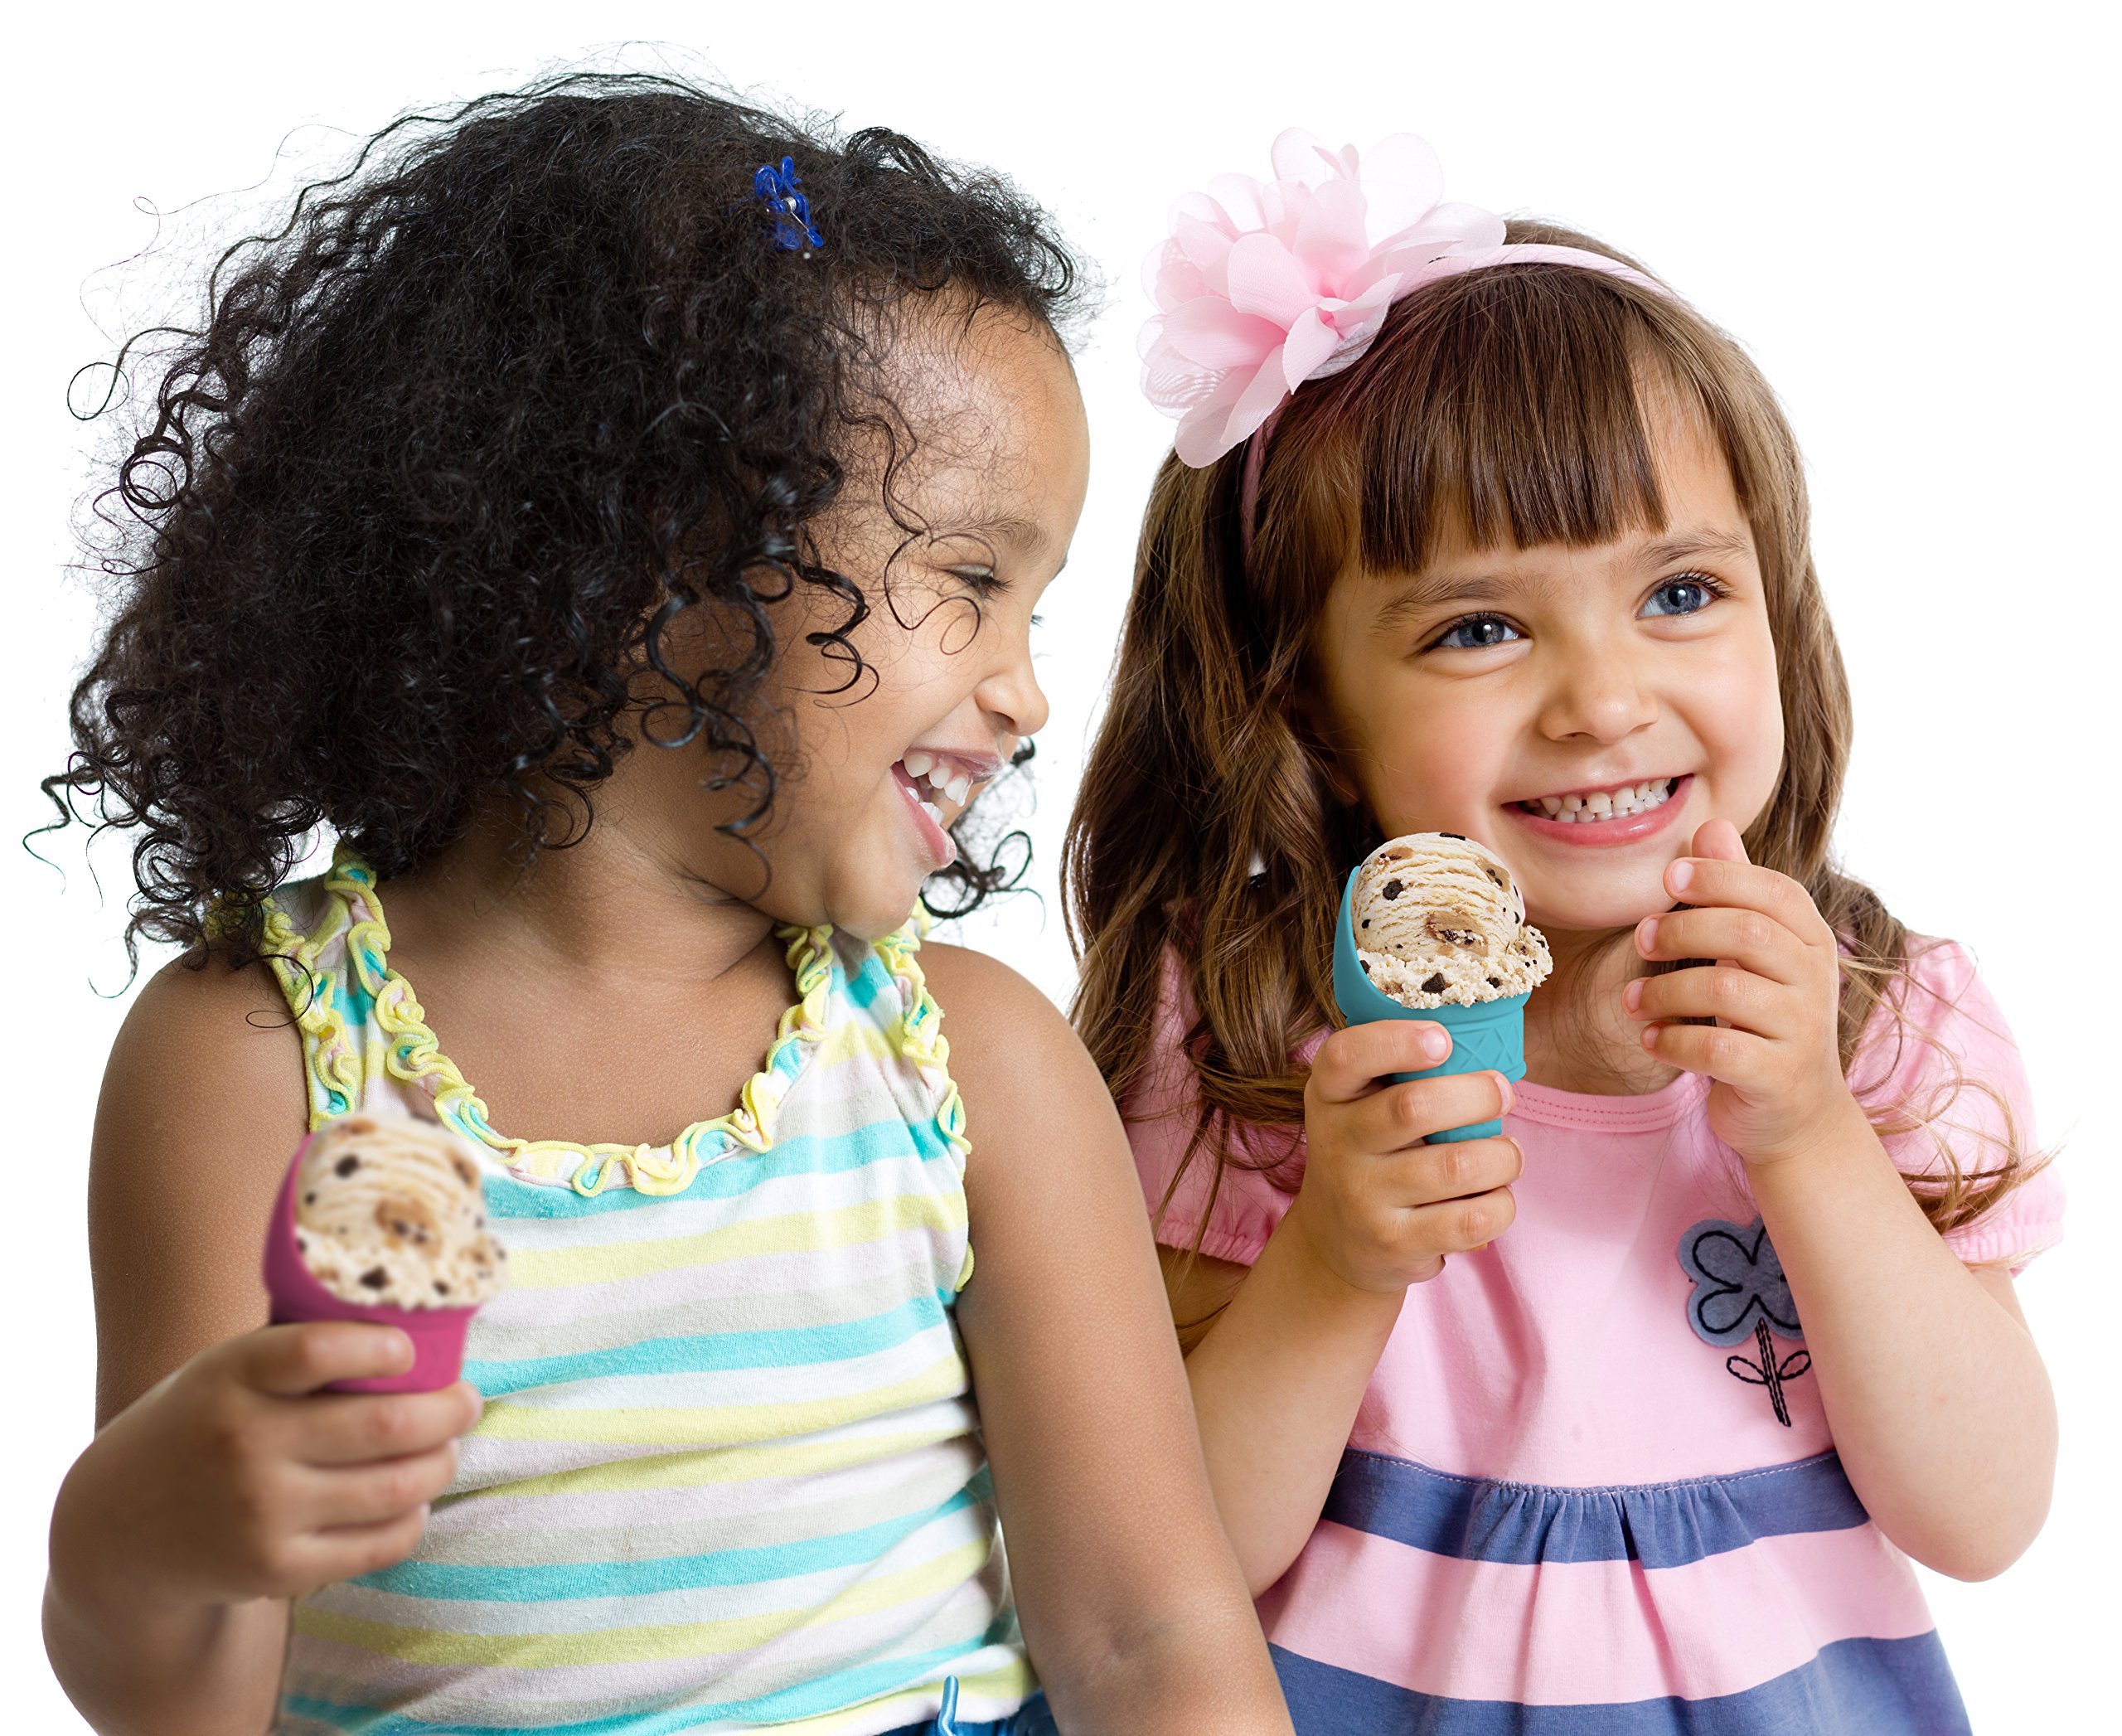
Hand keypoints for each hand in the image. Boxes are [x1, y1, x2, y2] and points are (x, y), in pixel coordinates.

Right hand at [52, 1322, 481, 1612]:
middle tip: (467, 1400)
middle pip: (386, 1424)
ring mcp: (261, 1512)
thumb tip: (413, 1311)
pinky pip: (378, 1543)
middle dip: (450, 1410)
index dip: (384, 1347)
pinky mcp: (275, 1569)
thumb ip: (300, 1347)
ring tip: (448, 1446)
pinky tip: (416, 1500)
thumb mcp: (226, 1369)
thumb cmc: (201, 1425)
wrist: (117, 1529)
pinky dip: (413, 1517)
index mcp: (231, 1377)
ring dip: (442, 1462)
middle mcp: (245, 1443)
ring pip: (396, 1487)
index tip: (410, 1350)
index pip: (320, 1351)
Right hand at [1294, 1020, 1520, 1293]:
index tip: (1442, 1040)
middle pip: (1414, 1107)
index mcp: (1329, 1095)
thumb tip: (1486, 1048)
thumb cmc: (1370, 1152)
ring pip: (1457, 1166)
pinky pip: (1472, 1218)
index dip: (1397, 1041)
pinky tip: (1494, 1194)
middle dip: (1479, 1095)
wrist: (1337, 1240)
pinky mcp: (1395, 1242)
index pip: (1345, 1056)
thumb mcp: (1359, 1105)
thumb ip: (1400, 1071)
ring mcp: (1363, 1198)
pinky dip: (1501, 1202)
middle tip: (1502, 1094)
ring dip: (1502, 1156)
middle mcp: (1337, 1144)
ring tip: (1506, 1154)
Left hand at [1625, 818, 1854, 1163]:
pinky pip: (1716, 1050)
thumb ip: (1734, 893)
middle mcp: (1815, 981)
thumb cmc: (1761, 1022)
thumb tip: (1711, 826)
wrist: (1793, 1116)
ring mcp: (1802, 1031)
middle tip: (1641, 941)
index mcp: (1811, 941)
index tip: (1668, 876)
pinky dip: (1672, 1042)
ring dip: (1664, 991)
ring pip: (1725, 991)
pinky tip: (1652, 1039)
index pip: (1775, 890)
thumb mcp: (1752, 955)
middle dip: (1682, 929)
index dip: (1720, 876)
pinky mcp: (1779, 1078)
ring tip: (1634, 1002)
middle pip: (1746, 933)